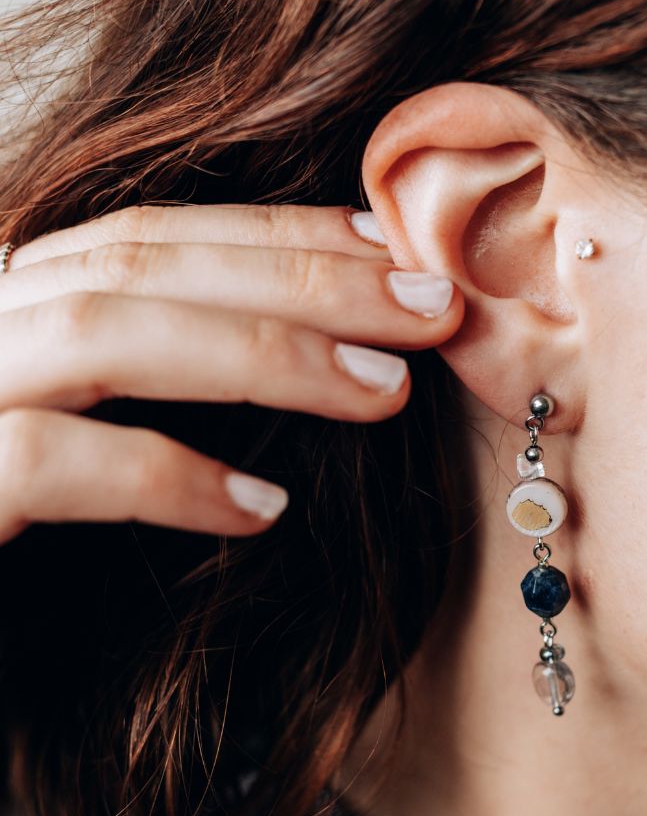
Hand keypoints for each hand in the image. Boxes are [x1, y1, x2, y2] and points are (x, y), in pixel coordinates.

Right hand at [0, 204, 461, 543]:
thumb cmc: (10, 581)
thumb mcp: (83, 458)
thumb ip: (157, 392)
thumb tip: (327, 357)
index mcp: (6, 314)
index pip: (145, 240)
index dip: (275, 235)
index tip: (394, 250)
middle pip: (139, 263)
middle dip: (301, 277)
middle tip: (434, 309)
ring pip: (102, 333)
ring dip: (262, 352)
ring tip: (385, 393)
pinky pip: (50, 460)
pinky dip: (165, 474)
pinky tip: (265, 510)